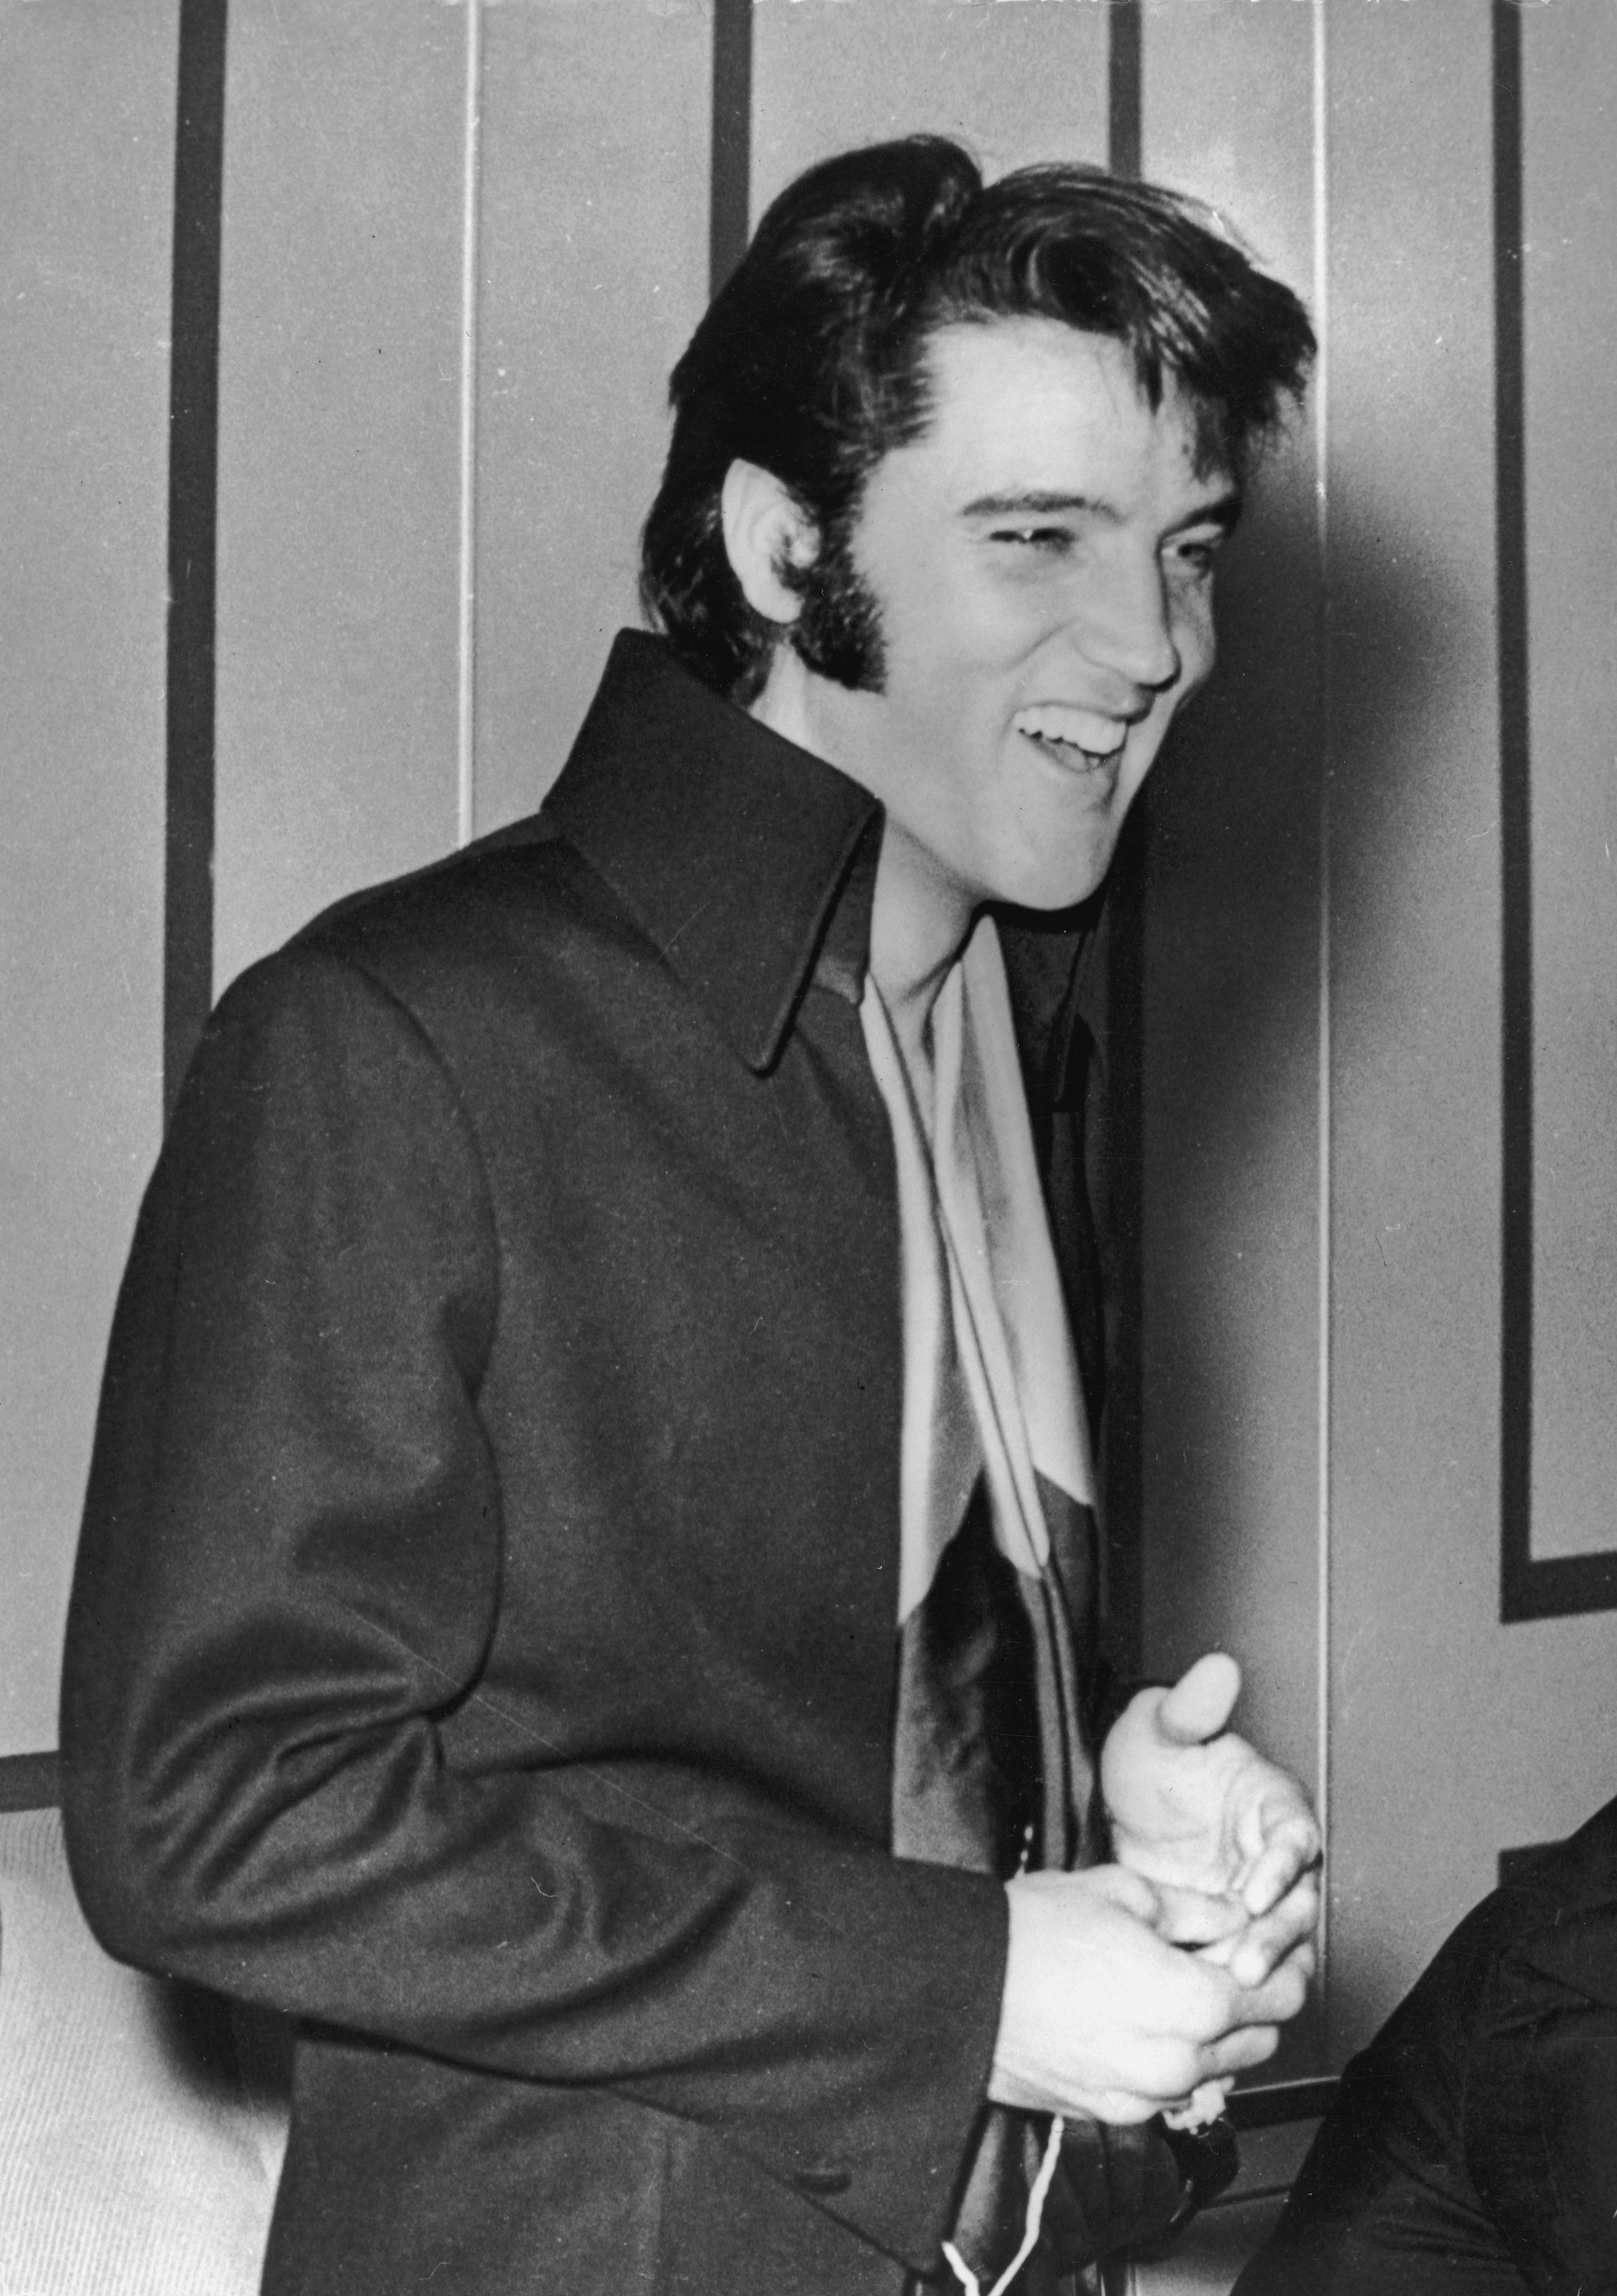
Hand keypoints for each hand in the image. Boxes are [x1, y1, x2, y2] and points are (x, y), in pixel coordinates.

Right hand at [988, 1864, 1307, 2123]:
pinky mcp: (1111, 2111)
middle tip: (1231, 1957)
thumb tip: (1238, 1916)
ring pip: (1216, 2069)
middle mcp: (1179, 2063)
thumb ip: (1198, 1910)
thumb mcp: (1125, 1893)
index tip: (1281, 1945)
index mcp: (1194, 2003)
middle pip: (1259, 2040)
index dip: (1290, 1964)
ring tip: (1177, 1981)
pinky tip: (1139, 2013)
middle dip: (1256, 1999)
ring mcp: (1145, 2095)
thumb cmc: (1032, 1931)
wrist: (957, 1987)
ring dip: (1215, 2032)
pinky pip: (1169, 2088)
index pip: (1281, 1996)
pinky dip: (1173, 2056)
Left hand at [1101, 1653, 1320, 1987]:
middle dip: (1275, 1937)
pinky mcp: (1239, 1936)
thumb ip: (1189, 1706)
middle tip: (1242, 1963)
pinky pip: (1252, 1965)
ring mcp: (1262, 1901)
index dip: (1281, 1866)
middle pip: (1300, 1903)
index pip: (1296, 1836)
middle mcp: (1279, 1857)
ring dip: (1261, 1967)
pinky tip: (1205, 1993)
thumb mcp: (1155, 1729)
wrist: (1119, 1817)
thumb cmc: (1152, 1765)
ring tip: (1225, 1989)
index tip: (1254, 1893)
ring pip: (1284, 1943)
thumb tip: (1219, 1668)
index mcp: (1273, 1804)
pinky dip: (1233, 1980)